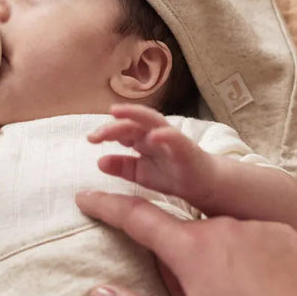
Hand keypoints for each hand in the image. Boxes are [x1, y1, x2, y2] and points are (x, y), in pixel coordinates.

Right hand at [76, 190, 296, 295]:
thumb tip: (98, 292)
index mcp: (190, 249)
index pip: (135, 217)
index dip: (106, 205)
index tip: (83, 196)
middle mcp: (219, 226)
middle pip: (178, 232)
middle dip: (171, 257)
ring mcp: (254, 226)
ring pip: (215, 237)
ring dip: (210, 262)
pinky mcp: (282, 233)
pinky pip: (248, 239)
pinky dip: (242, 260)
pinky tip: (257, 294)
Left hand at [88, 104, 216, 206]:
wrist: (206, 184)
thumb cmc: (173, 174)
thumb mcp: (141, 173)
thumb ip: (121, 166)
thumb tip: (99, 161)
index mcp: (143, 140)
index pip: (123, 130)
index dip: (106, 132)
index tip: (90, 139)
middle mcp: (155, 134)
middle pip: (132, 124)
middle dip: (114, 126)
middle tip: (95, 135)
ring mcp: (171, 139)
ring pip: (152, 121)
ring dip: (134, 114)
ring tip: (117, 111)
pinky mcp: (187, 148)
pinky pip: (176, 138)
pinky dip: (165, 135)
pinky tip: (154, 135)